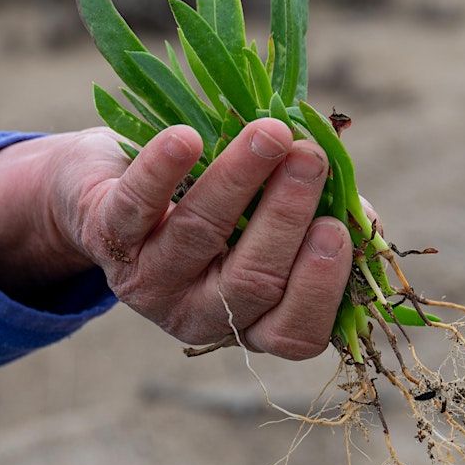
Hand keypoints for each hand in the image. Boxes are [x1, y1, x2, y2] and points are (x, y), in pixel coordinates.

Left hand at [0, 120, 352, 359]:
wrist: (108, 185)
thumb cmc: (206, 198)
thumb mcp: (264, 215)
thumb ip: (315, 217)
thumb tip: (357, 214)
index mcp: (247, 319)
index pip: (292, 332)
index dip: (319, 287)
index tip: (336, 230)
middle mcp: (197, 312)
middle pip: (250, 280)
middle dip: (285, 216)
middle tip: (310, 157)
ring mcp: (149, 280)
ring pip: (199, 235)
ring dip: (239, 178)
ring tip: (271, 132)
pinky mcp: (109, 236)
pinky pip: (138, 205)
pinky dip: (164, 169)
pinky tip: (187, 138)